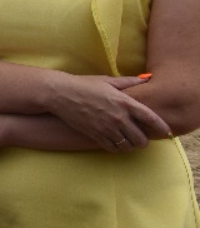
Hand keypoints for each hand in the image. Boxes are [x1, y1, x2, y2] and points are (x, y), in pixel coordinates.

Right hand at [46, 73, 168, 151]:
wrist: (60, 94)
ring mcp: (106, 128)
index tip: (167, 132)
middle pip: (141, 138)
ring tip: (128, 141)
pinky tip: (115, 142)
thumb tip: (146, 78)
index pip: (151, 119)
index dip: (162, 127)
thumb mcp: (107, 80)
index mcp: (125, 102)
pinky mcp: (95, 135)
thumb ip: (129, 82)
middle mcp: (118, 117)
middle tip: (142, 138)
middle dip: (144, 140)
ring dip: (130, 145)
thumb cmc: (84, 85)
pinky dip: (117, 148)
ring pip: (128, 146)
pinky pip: (113, 148)